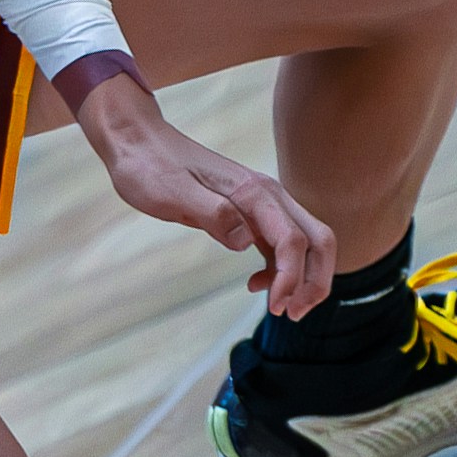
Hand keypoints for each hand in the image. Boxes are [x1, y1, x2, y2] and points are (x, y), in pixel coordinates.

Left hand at [77, 78, 334, 316]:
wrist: (137, 142)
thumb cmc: (150, 166)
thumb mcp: (171, 192)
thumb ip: (211, 213)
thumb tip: (244, 240)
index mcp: (254, 192)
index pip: (293, 240)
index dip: (291, 278)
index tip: (274, 307)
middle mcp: (267, 196)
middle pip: (318, 239)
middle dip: (315, 281)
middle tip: (291, 314)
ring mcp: (261, 204)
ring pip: (305, 243)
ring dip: (302, 278)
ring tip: (280, 309)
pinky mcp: (249, 212)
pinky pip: (281, 243)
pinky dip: (281, 269)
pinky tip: (257, 283)